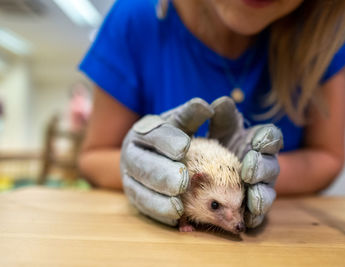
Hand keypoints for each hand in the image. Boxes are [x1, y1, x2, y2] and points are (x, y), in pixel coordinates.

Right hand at [120, 98, 212, 225]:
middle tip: (182, 182)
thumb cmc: (176, 135)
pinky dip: (158, 213)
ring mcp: (130, 176)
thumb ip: (197, 115)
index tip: (185, 146)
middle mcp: (133, 152)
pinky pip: (143, 207)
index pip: (154, 133)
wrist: (154, 154)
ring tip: (178, 205)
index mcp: (145, 130)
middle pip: (143, 164)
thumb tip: (212, 104)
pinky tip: (174, 218)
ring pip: (139, 188)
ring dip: (158, 198)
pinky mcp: (134, 195)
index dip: (168, 140)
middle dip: (163, 174)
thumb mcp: (186, 122)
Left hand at [208, 97, 282, 227]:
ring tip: (254, 200)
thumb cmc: (220, 143)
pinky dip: (255, 216)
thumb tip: (220, 102)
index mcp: (259, 142)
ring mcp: (261, 186)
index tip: (257, 142)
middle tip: (249, 171)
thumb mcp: (220, 129)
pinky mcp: (253, 206)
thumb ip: (222, 116)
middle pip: (271, 166)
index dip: (268, 140)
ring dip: (262, 195)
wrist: (211, 169)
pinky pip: (259, 213)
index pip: (272, 138)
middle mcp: (264, 164)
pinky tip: (249, 218)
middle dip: (261, 168)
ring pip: (267, 191)